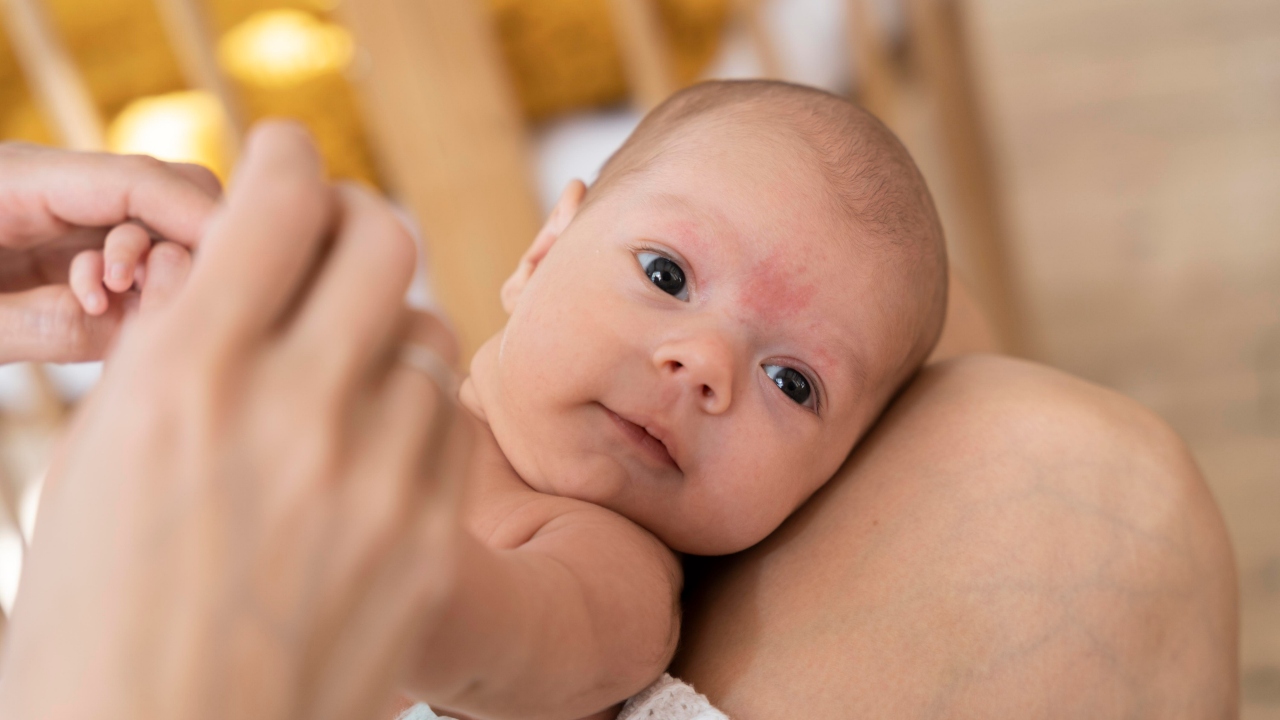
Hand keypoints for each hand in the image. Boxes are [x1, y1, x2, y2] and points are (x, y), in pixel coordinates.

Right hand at [0, 123, 469, 719]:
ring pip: (426, 332)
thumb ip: (174, 348)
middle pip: (384, 238)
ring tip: (341, 371)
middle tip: (330, 244)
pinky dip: (412, 411)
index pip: (280, 198)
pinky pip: (449, 422)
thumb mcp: (95, 461)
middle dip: (352, 223)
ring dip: (383, 331)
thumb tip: (232, 265)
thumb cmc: (97, 618)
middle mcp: (294, 411)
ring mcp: (375, 478)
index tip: (287, 160)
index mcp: (188, 376)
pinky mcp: (428, 540)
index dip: (287, 157)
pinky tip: (373, 442)